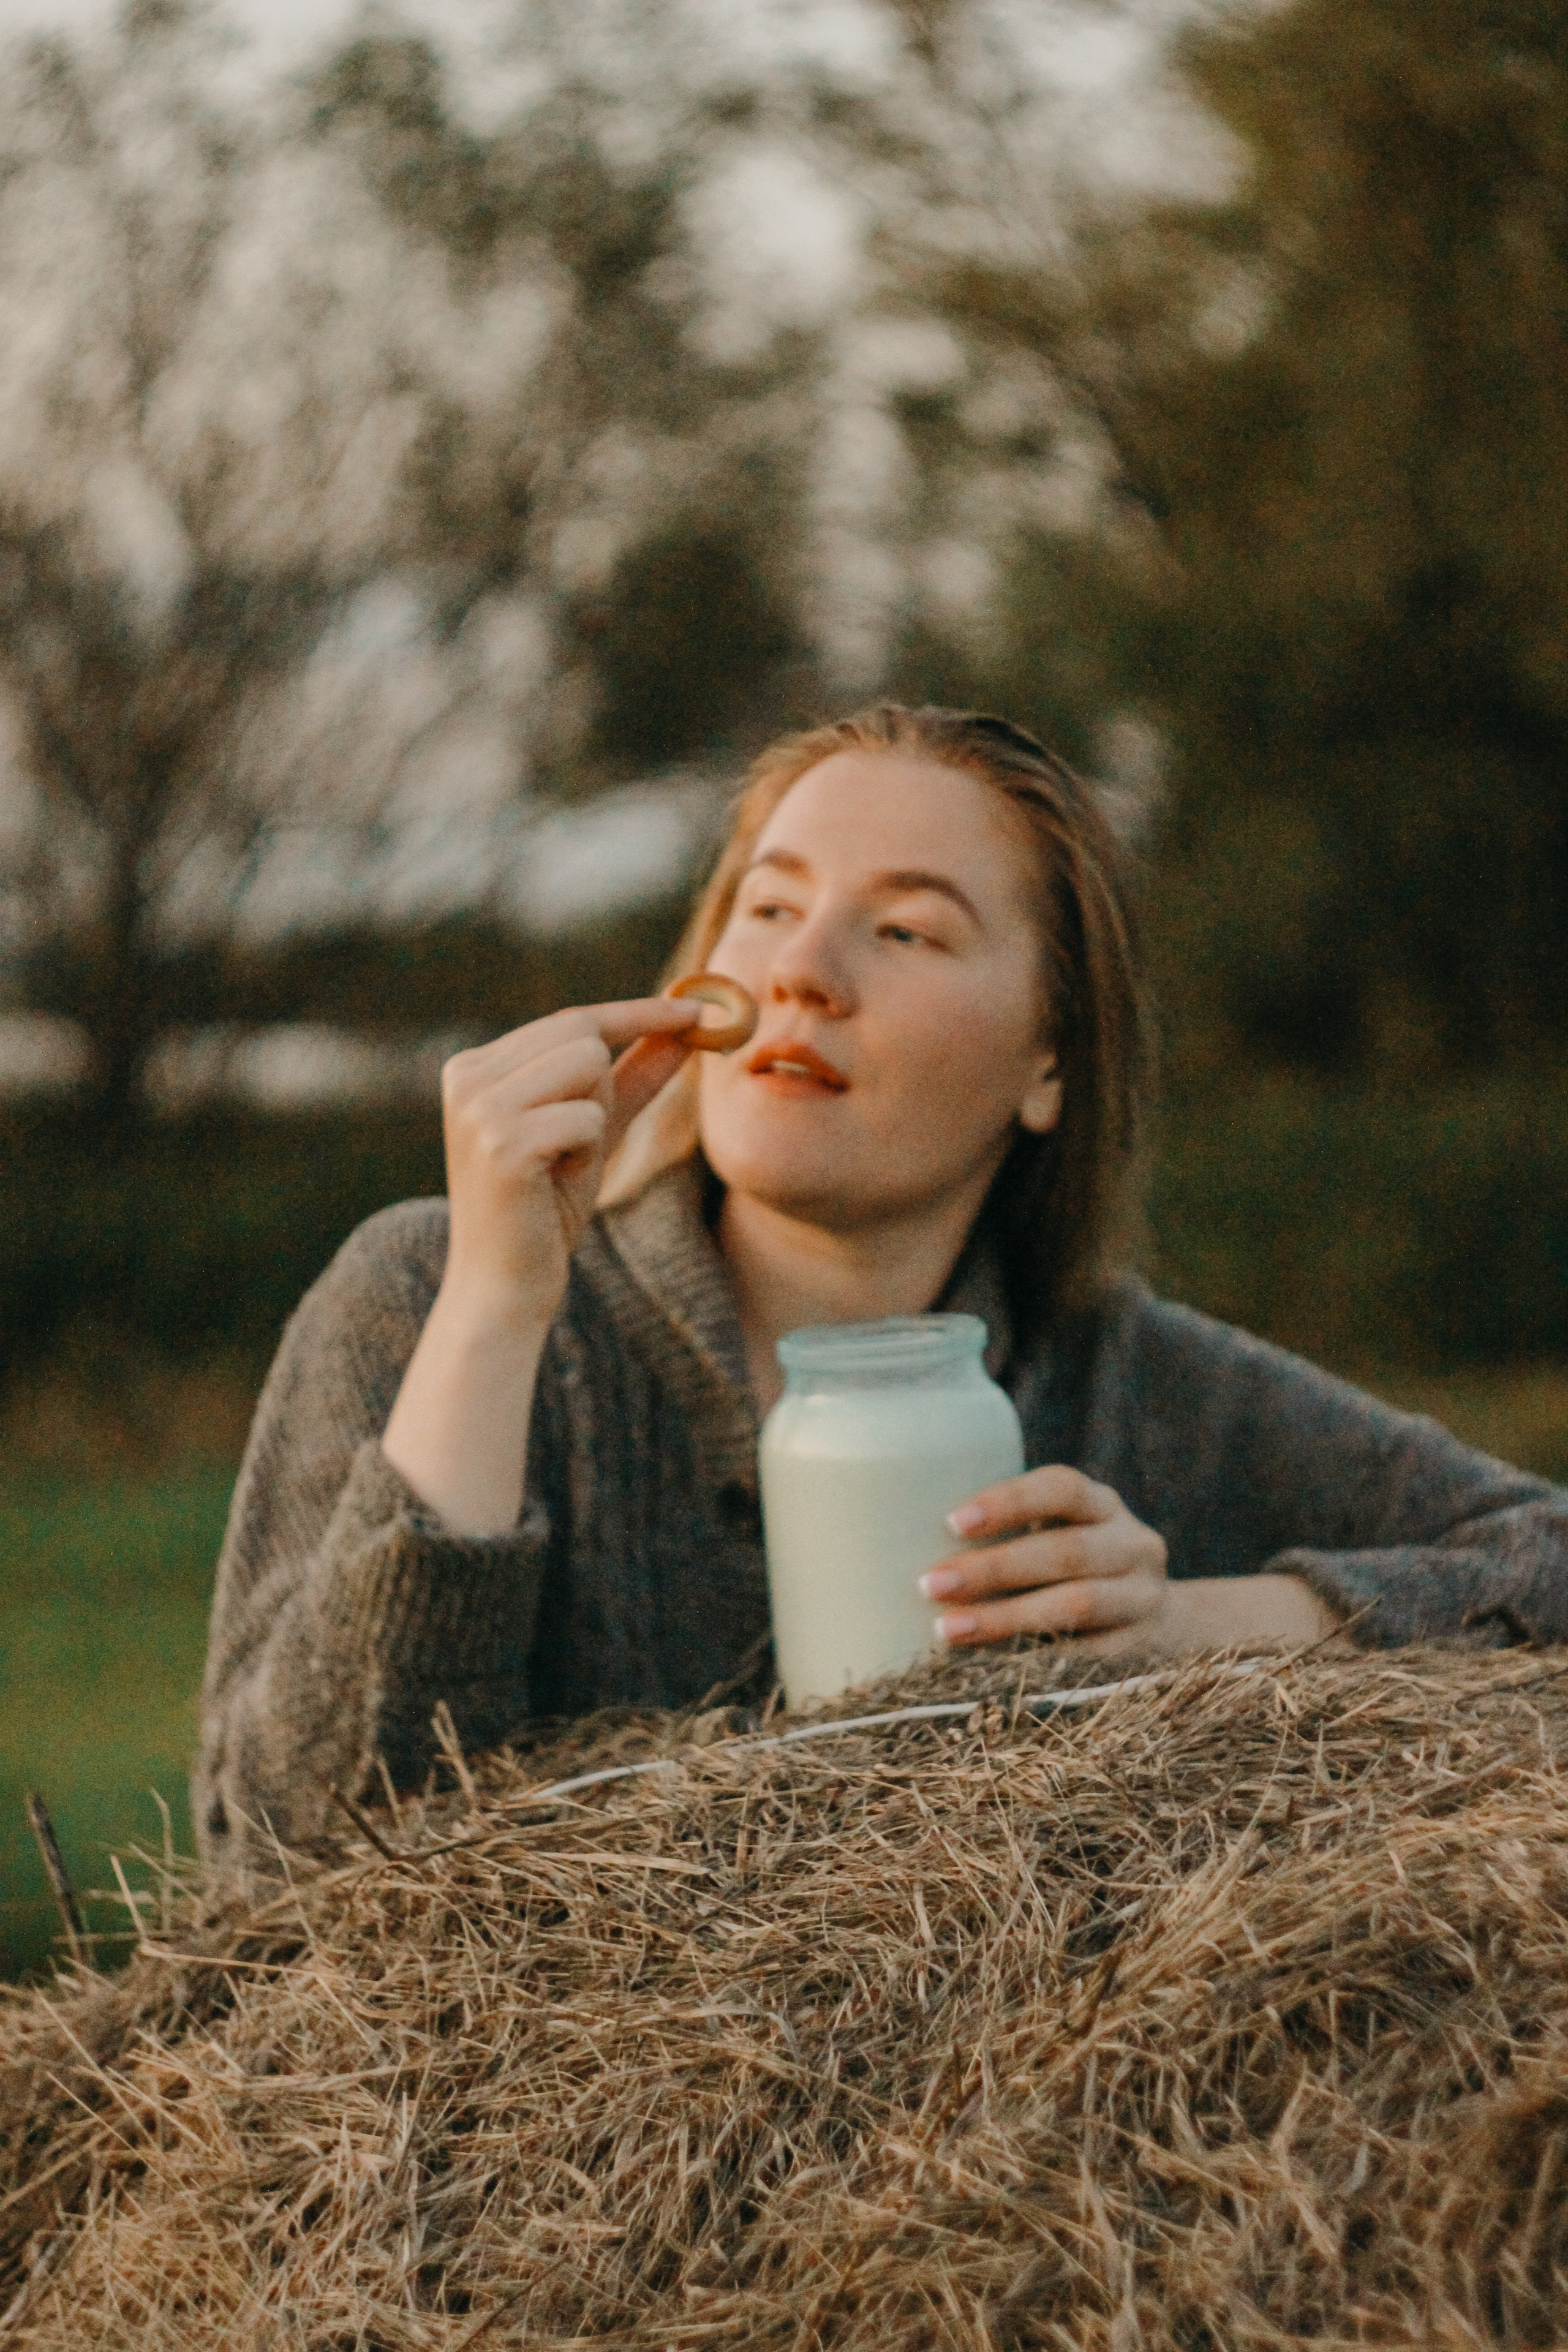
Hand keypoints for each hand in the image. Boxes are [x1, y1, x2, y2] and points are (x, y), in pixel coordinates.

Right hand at [439, 998, 699, 1334]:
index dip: (637, 1012)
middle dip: (607, 1083)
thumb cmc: (543, 1211)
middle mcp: (467, 1076)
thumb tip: (688, 1029)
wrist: (504, 1288)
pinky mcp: (503, 1143)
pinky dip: (588, 1152)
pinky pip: (588, 1117)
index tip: (697, 1008)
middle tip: (587, 1140)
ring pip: (588, 1065)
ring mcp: (480, 1107)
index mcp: (474, 1067)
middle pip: (582, 1034)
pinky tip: (552, 1184)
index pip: (570, 1019)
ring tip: (559, 1164)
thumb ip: (633, 1077)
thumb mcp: (592, 1132)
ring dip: (595, 1120)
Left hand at [920, 1466, 1169, 1651]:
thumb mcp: (1058, 1537)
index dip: (1009, 1502)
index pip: (1062, 1488)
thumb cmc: (1076, 1573)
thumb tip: (901, 1547)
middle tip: (930, 1585)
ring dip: (1007, 1619)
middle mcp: (1133, 1545)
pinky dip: (1037, 1661)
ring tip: (948, 1631)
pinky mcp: (1145, 1651)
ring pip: (1079, 1604)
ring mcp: (1144, 1599)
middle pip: (1067, 1551)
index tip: (952, 1523)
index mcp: (1103, 1506)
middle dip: (994, 1569)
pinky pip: (1089, 1658)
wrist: (1167, 1626)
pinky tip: (990, 1669)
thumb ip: (1006, 1536)